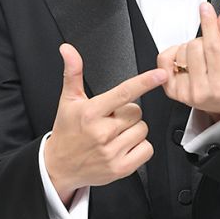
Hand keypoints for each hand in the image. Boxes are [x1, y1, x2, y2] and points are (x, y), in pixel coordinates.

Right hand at [44, 43, 166, 205]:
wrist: (58, 167)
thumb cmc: (67, 131)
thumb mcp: (68, 100)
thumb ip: (73, 72)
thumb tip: (68, 49)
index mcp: (91, 112)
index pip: (123, 92)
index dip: (144, 81)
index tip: (160, 74)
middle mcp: (102, 132)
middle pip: (137, 111)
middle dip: (127, 112)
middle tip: (111, 118)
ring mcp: (112, 152)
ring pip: (143, 129)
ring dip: (133, 129)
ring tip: (115, 133)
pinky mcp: (120, 169)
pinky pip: (147, 149)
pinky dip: (140, 147)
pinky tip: (123, 146)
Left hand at [157, 2, 219, 121]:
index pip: (213, 47)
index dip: (209, 24)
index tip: (205, 8)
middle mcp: (203, 90)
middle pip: (195, 46)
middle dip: (203, 41)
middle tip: (211, 51)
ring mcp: (185, 92)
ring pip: (181, 50)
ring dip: (190, 48)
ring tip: (201, 59)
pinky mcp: (172, 91)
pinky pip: (165, 59)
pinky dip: (174, 52)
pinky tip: (186, 60)